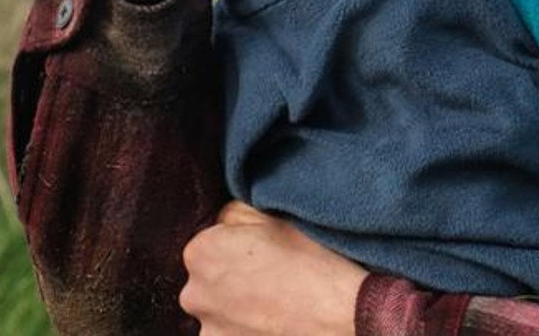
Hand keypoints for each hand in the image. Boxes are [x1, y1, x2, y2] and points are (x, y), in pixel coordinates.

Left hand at [180, 201, 366, 335]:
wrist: (344, 313)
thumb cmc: (314, 261)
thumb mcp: (276, 216)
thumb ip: (235, 214)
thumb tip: (224, 224)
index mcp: (202, 251)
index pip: (210, 242)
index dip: (239, 244)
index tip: (265, 251)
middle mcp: (194, 293)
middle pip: (209, 280)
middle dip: (232, 279)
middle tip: (273, 278)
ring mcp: (208, 329)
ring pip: (220, 312)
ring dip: (239, 309)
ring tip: (278, 304)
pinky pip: (231, 334)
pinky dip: (247, 330)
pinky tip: (277, 322)